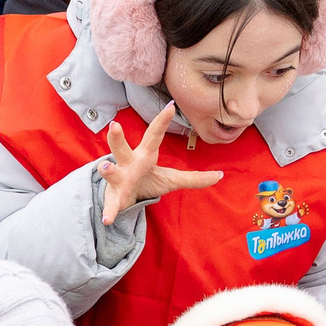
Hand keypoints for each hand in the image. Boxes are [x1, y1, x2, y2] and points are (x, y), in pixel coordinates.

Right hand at [98, 104, 224, 224]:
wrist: (124, 197)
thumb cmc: (148, 180)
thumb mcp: (172, 179)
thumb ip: (194, 177)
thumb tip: (220, 175)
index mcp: (145, 155)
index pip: (153, 135)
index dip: (162, 121)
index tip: (171, 106)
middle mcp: (128, 163)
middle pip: (122, 148)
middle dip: (117, 138)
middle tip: (114, 125)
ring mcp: (119, 179)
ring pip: (111, 172)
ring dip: (108, 170)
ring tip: (105, 166)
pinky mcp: (114, 197)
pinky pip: (111, 205)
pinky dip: (109, 211)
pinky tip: (108, 219)